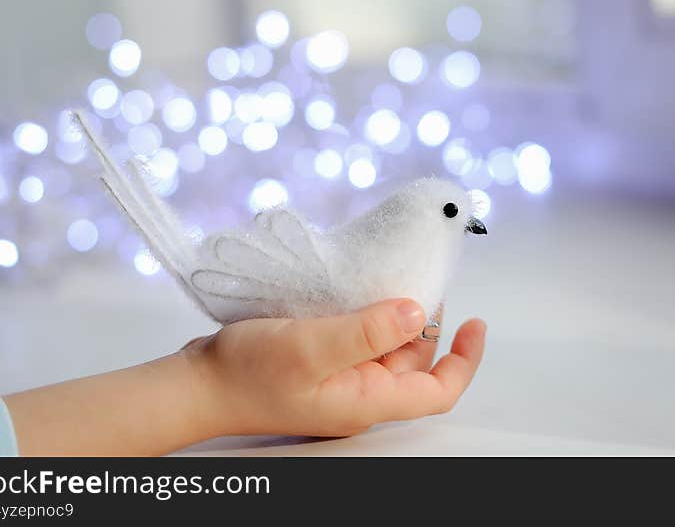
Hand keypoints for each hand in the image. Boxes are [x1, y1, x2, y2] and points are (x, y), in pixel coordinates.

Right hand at [184, 299, 485, 437]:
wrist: (199, 382)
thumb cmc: (249, 373)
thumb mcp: (313, 348)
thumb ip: (368, 331)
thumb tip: (417, 311)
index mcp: (367, 399)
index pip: (437, 390)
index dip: (465, 359)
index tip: (476, 321)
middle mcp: (360, 392)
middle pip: (415, 360)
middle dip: (427, 321)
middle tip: (423, 277)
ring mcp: (340, 378)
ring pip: (387, 345)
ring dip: (396, 313)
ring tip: (394, 275)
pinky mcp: (322, 362)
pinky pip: (359, 338)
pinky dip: (369, 314)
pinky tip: (360, 287)